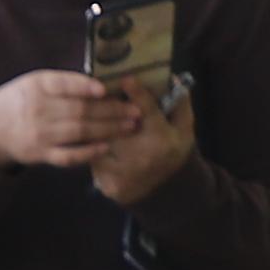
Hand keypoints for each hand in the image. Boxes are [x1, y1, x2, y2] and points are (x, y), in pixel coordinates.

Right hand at [0, 68, 137, 170]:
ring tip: (130, 126)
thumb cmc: (18, 100)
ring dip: (108, 129)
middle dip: (111, 111)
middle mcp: (38, 110)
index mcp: (37, 86)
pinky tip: (106, 147)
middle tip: (135, 110)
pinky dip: (88, 153)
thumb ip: (62, 83)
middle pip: (80, 110)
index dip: (86, 87)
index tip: (107, 90)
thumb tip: (100, 84)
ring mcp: (40, 134)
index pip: (64, 85)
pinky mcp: (41, 154)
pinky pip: (68, 156)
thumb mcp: (33, 82)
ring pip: (79, 132)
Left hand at [84, 79, 198, 203]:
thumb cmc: (171, 151)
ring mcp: (123, 173)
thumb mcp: (184, 129)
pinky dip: (88, 147)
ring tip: (85, 114)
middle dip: (104, 110)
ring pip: (99, 143)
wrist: (163, 191)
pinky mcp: (107, 183)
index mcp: (162, 139)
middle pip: (115, 127)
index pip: (147, 112)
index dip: (137, 94)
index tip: (126, 79)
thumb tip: (172, 78)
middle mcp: (142, 156)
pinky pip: (92, 159)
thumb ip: (179, 104)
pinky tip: (85, 137)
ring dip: (92, 129)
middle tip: (95, 94)